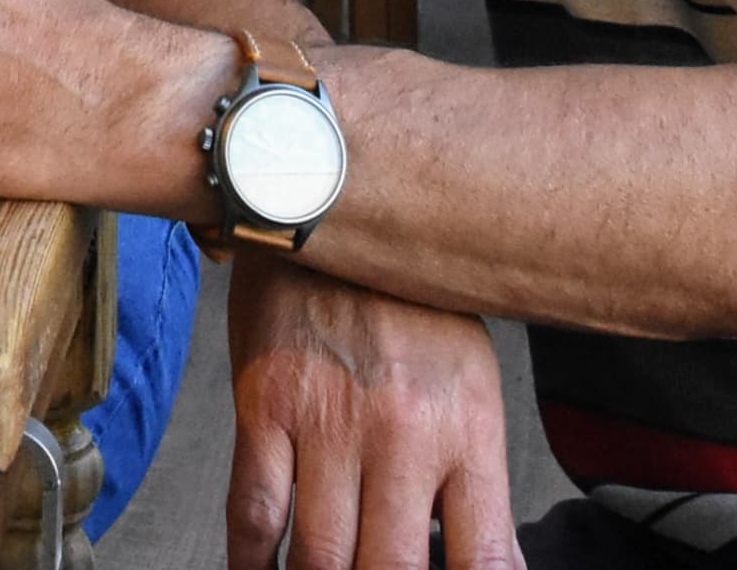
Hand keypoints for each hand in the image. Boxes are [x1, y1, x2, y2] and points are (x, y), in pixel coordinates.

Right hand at [226, 256, 521, 569]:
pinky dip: (252, 563)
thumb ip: (475, 480)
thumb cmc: (406, 300)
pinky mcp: (265, 407)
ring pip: (320, 558)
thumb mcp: (470, 383)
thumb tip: (481, 563)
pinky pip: (253, 511)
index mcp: (466, 430)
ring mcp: (329, 423)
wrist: (331, 202)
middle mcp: (402, 434)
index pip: (484, 558)